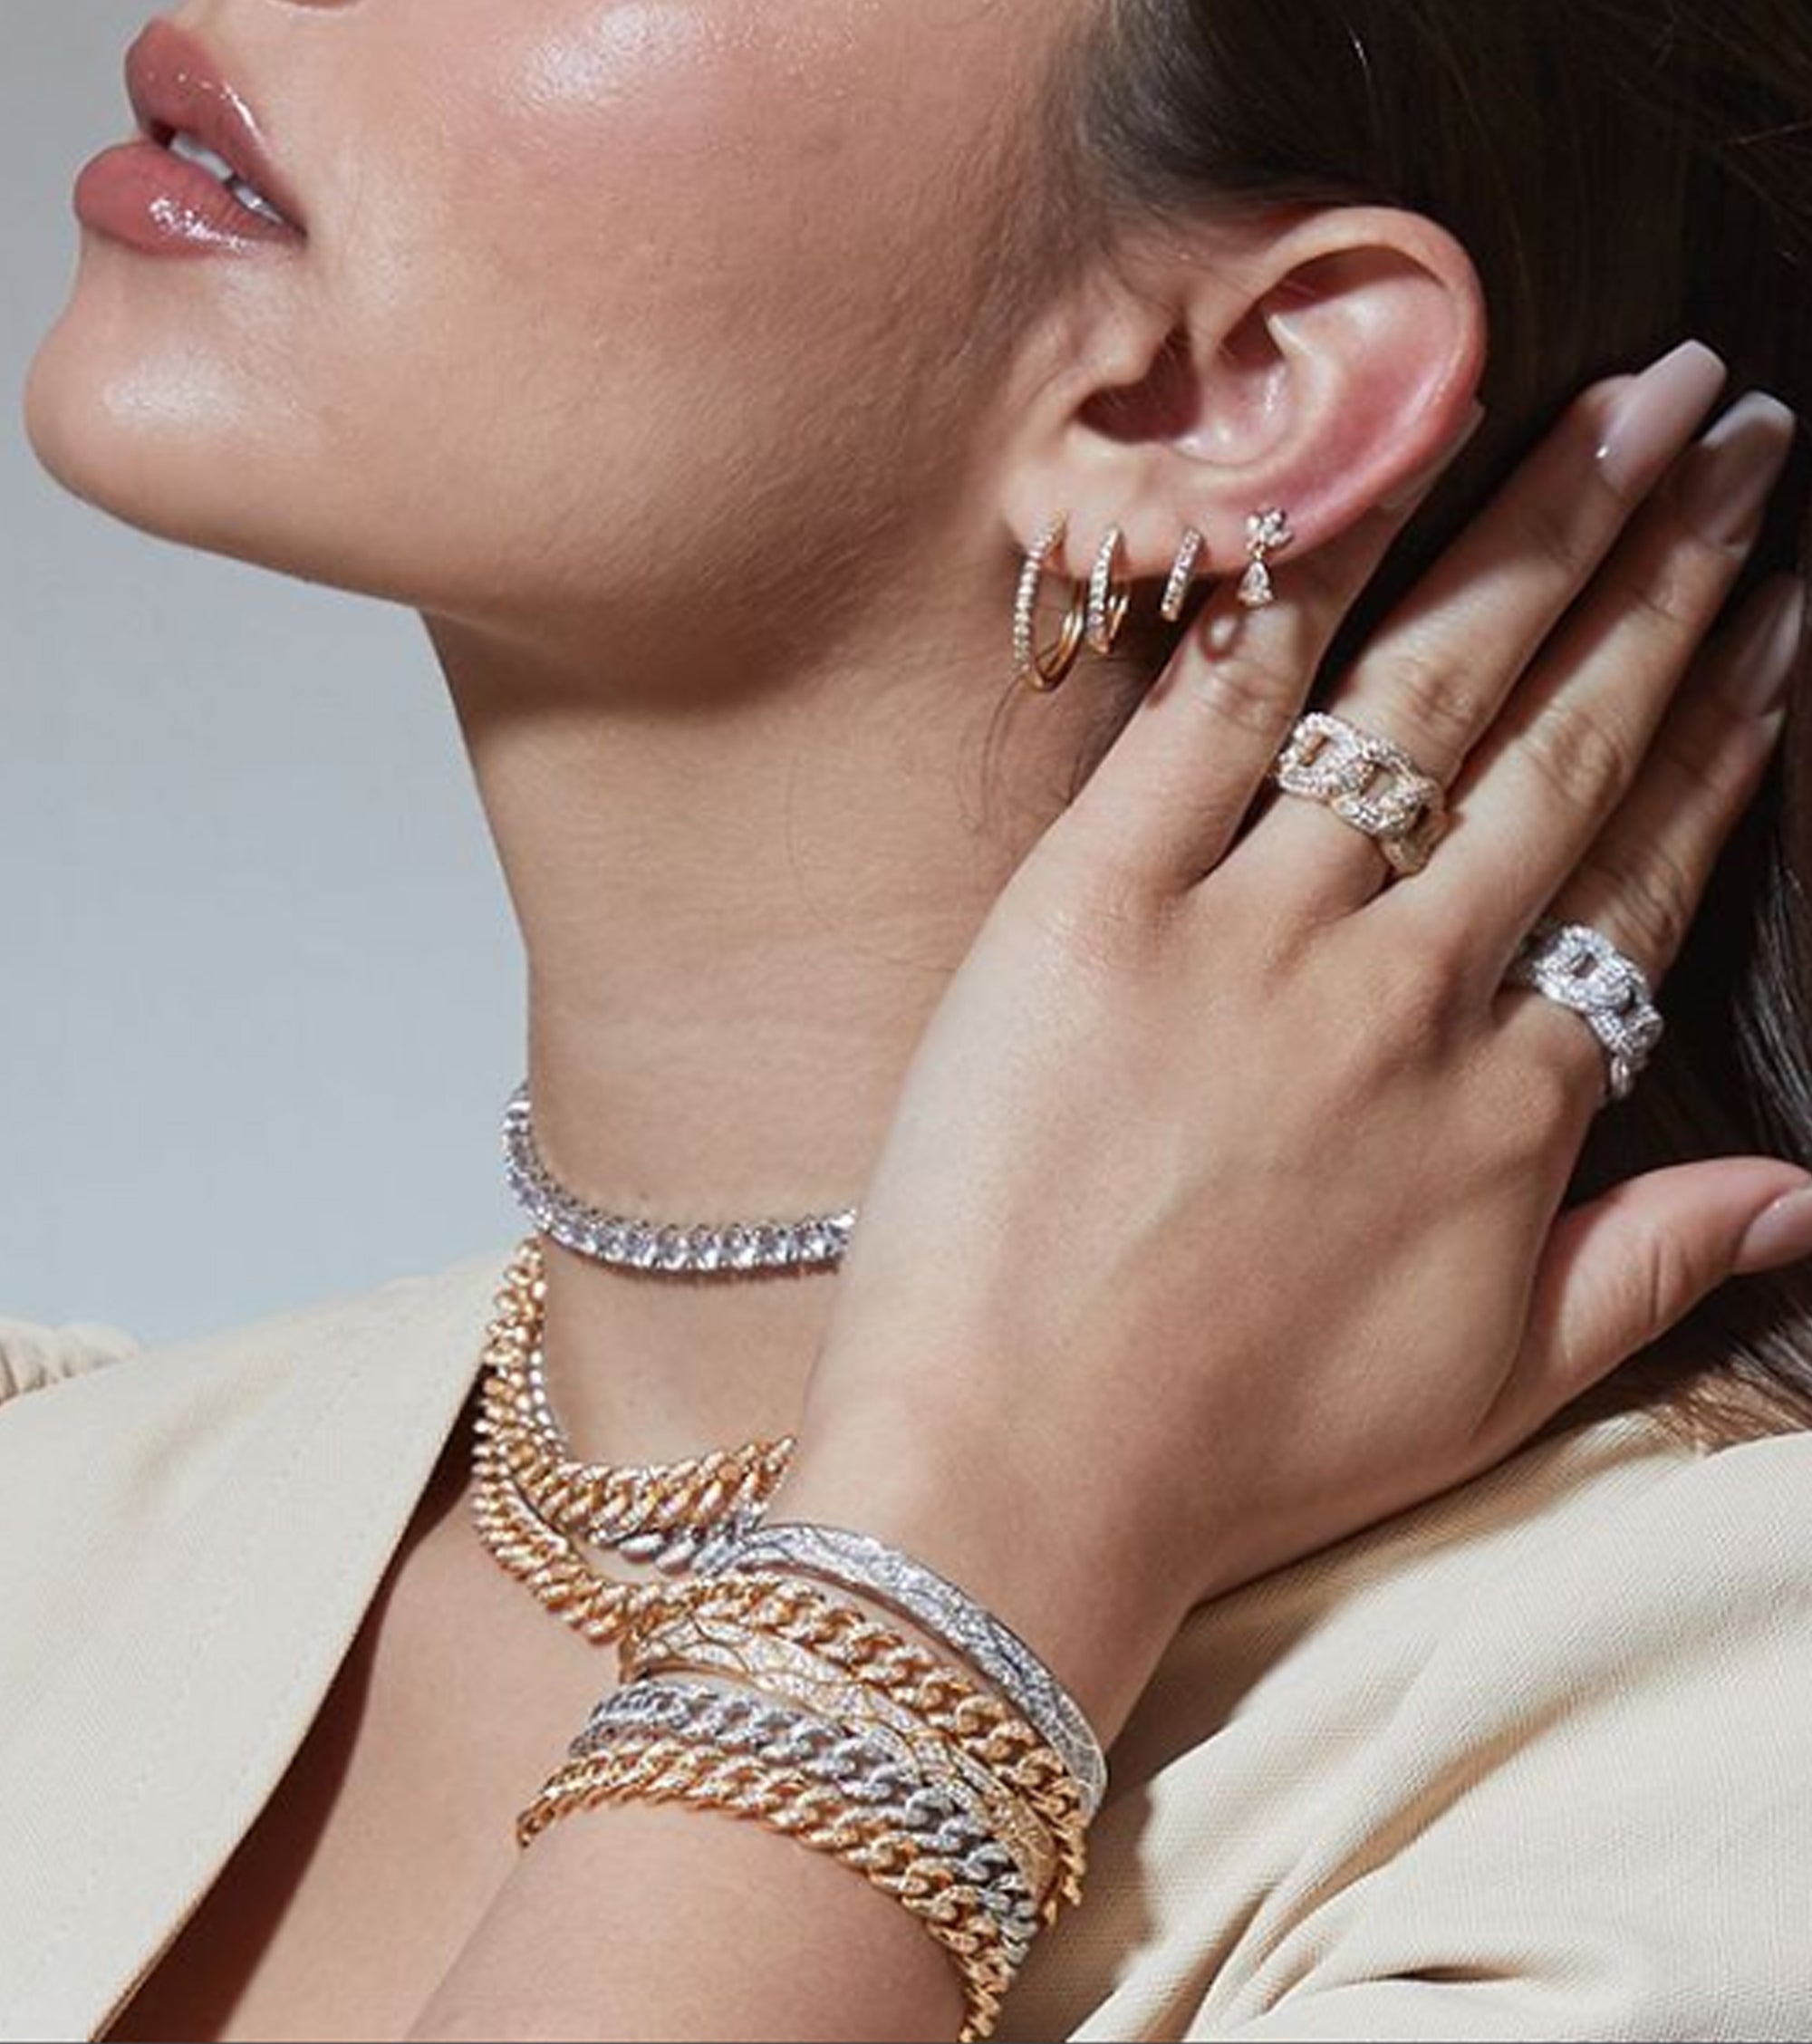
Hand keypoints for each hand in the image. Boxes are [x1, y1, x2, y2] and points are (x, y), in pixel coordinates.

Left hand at [776, 342, 1809, 1743]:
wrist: (1017, 1481)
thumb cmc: (1238, 1456)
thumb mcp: (1484, 1392)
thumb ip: (1647, 1271)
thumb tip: (1802, 1197)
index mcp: (1502, 1105)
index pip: (1644, 867)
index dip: (1723, 721)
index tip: (1779, 607)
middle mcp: (1403, 993)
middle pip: (1568, 741)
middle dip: (1669, 572)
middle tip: (1740, 432)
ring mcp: (1252, 934)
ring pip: (1430, 692)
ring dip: (1545, 531)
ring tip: (1633, 403)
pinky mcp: (1092, 903)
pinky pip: (1212, 704)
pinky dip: (1293, 574)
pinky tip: (1371, 451)